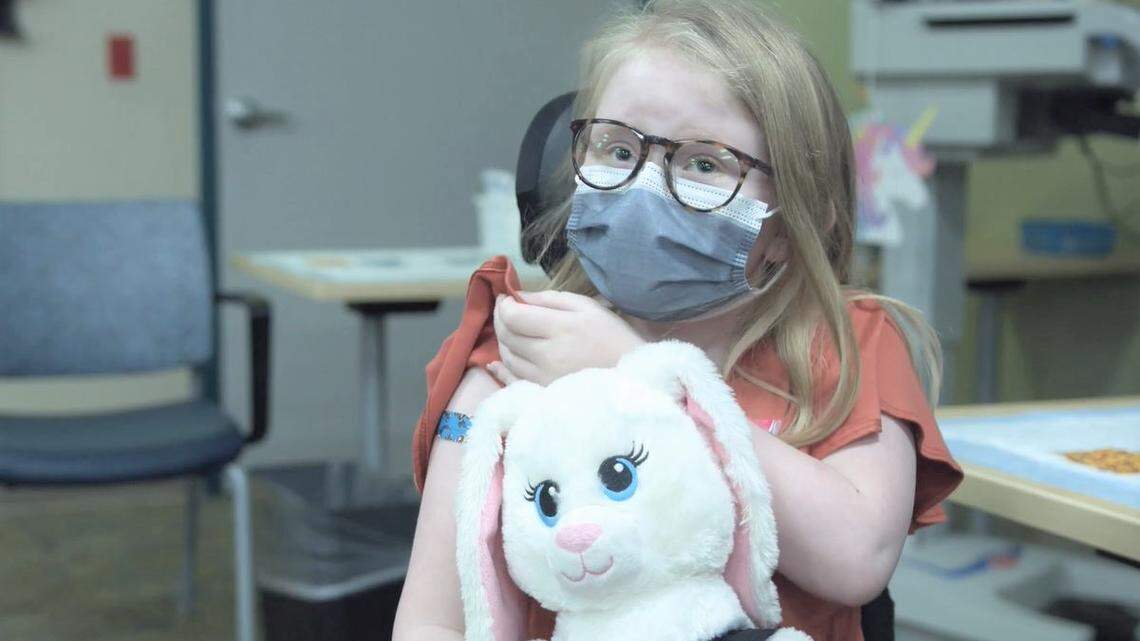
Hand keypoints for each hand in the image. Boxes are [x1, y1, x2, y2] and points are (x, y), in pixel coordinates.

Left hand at [490, 290, 645, 385]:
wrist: (634, 377)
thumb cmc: (613, 337)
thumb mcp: (587, 307)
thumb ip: (550, 299)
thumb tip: (518, 297)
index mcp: (560, 328)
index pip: (513, 316)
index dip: (503, 304)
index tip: (506, 297)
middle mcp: (547, 356)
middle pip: (507, 336)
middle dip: (500, 319)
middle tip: (505, 311)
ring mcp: (544, 378)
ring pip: (507, 357)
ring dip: (502, 341)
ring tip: (511, 331)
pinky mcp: (544, 394)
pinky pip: (512, 382)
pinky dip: (500, 370)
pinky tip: (495, 363)